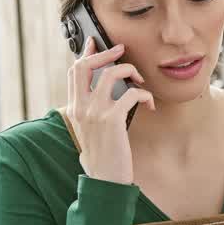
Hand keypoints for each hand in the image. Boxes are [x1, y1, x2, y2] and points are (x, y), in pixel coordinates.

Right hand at [64, 37, 155, 184]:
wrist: (105, 181)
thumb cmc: (102, 158)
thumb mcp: (90, 132)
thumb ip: (91, 113)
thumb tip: (101, 96)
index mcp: (75, 109)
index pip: (74, 73)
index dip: (85, 55)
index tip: (95, 43)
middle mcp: (81, 108)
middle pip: (84, 66)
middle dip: (104, 53)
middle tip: (121, 50)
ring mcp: (95, 113)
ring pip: (109, 75)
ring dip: (128, 71)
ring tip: (140, 79)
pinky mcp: (112, 121)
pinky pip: (131, 94)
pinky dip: (144, 95)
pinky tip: (150, 104)